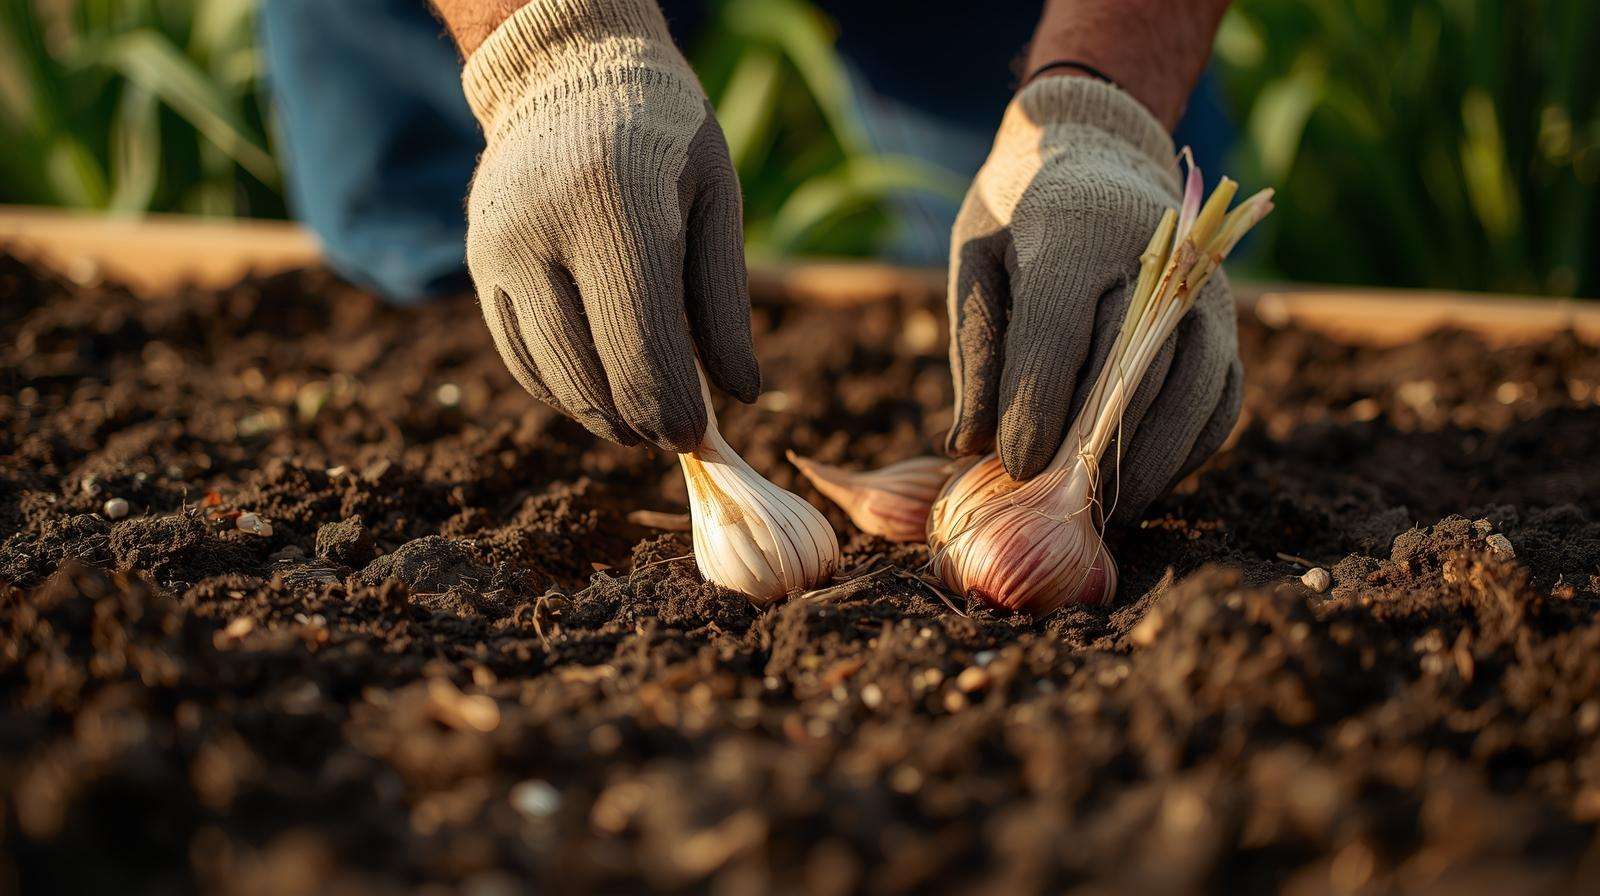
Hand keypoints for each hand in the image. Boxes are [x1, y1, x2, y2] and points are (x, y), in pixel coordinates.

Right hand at [459, 0, 758, 451]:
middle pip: (588, 374)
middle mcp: (540, 228)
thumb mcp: (717, 200)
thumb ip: (725, 300)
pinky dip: (561, 389)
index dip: (671, 408)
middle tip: (674, 436)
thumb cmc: (666, 139)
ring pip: (548, 376)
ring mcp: (497, 248)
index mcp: (614, 205)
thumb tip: (739, 396)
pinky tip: (600, 390)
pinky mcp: (477, 263)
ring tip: (642, 421)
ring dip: (599, 415)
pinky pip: (518, 355)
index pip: (640, 346)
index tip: (697, 436)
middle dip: (638, 422)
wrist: (569, 75)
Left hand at [945, 76, 1241, 524]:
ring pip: (1192, 393)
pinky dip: (1186, 451)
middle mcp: (1159, 261)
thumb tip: (970, 444)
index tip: (1011, 465)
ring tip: (1101, 511)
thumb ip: (974, 348)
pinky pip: (1220, 402)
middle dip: (1090, 448)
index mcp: (1076, 231)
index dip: (1035, 407)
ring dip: (1148, 464)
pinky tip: (1141, 482)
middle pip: (1134, 369)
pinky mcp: (1230, 327)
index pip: (1060, 331)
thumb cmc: (1021, 218)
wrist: (1099, 155)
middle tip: (1052, 506)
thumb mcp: (977, 261)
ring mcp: (1206, 295)